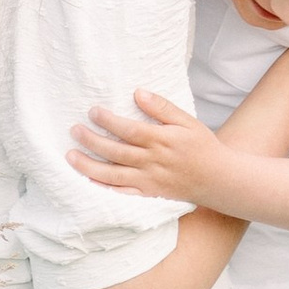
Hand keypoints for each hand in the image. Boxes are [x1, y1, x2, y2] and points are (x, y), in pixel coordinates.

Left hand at [67, 87, 232, 204]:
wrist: (218, 179)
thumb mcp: (187, 121)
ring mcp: (149, 181)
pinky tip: (87, 180)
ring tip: (70, 156)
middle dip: (92, 140)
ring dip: (89, 166)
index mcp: (162, 140)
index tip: (93, 111)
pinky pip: (122, 194)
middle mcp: (152, 162)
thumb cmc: (203, 146)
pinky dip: (104, 189)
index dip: (108, 121)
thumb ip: (162, 108)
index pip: (129, 130)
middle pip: (116, 152)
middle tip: (74, 130)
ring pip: (113, 175)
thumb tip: (139, 93)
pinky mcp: (149, 195)